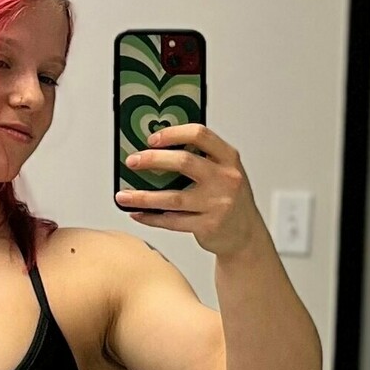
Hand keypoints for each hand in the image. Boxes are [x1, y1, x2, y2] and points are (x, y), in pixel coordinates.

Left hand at [115, 122, 263, 258]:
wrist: (247, 235)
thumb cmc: (229, 199)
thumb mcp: (224, 172)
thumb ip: (201, 158)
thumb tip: (156, 149)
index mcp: (228, 159)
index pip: (200, 135)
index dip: (173, 133)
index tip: (152, 138)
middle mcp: (225, 179)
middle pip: (184, 162)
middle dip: (153, 160)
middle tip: (132, 161)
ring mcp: (218, 204)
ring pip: (173, 198)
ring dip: (143, 197)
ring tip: (123, 195)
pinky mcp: (208, 226)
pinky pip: (172, 222)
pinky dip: (151, 218)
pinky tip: (137, 213)